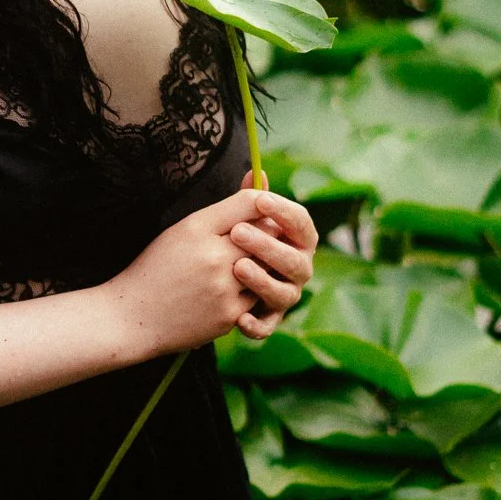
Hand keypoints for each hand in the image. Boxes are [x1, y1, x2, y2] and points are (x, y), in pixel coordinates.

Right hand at [109, 185, 287, 359]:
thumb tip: (261, 191)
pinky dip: (251, 292)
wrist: (133, 317)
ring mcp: (223, 288)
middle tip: (264, 238)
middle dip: (268, 234)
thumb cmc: (158, 267)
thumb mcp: (182, 231)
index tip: (262, 211)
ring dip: (263, 265)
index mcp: (197, 227)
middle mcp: (213, 256)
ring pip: (267, 267)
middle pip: (265, 234)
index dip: (263, 203)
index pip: (249, 202)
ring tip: (246, 265)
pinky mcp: (229, 315)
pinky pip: (259, 296)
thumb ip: (222, 212)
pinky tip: (230, 291)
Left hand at [228, 172, 315, 341]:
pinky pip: (267, 327)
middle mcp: (296, 268)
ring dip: (263, 281)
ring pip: (285, 294)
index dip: (284, 212)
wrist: (199, 284)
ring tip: (237, 268)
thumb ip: (247, 201)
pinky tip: (239, 318)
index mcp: (294, 239)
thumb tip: (255, 172)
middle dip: (269, 246)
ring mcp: (284, 295)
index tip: (261, 200)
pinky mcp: (267, 320)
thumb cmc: (227, 244)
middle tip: (238, 233)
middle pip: (295, 260)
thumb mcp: (232, 220)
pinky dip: (256, 325)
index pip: (301, 224)